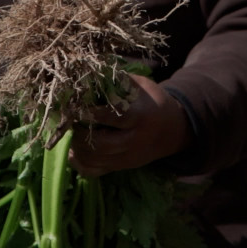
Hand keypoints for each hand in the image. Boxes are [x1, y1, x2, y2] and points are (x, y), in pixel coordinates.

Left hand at [70, 74, 190, 176]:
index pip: (113, 117)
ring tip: (74, 131)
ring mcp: (128, 158)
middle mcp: (135, 141)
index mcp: (141, 117)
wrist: (173, 130)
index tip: (76, 107)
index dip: (92, 113)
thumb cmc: (153, 101)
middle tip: (73, 121)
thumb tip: (90, 75)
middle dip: (80, 133)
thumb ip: (118, 81)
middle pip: (101, 144)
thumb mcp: (142, 86)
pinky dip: (79, 163)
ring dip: (77, 146)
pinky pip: (94, 172)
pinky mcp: (121, 168)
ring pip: (94, 159)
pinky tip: (76, 150)